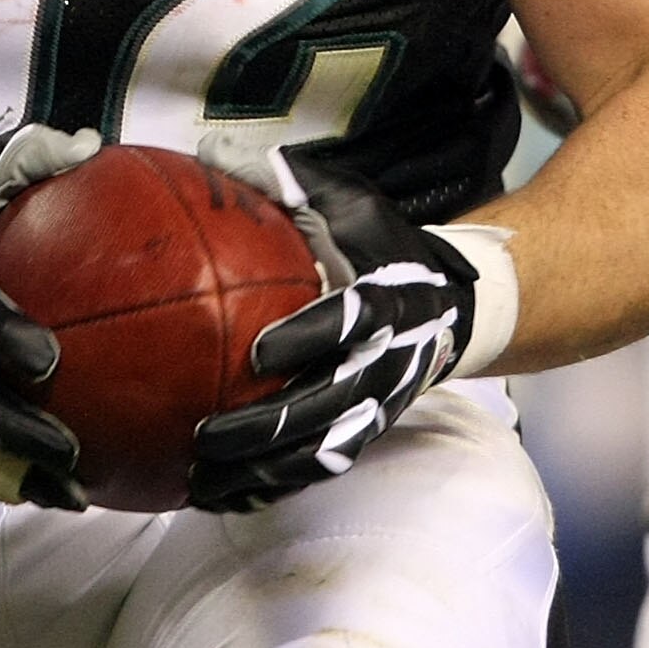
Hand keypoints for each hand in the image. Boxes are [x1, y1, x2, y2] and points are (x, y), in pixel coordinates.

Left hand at [188, 145, 489, 512]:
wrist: (450, 302)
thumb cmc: (382, 244)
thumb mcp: (348, 201)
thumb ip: (285, 179)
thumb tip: (209, 152)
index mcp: (383, 300)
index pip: (349, 322)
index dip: (308, 338)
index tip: (259, 352)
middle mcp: (384, 360)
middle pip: (326, 405)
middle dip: (265, 429)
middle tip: (203, 435)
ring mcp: (377, 404)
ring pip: (318, 450)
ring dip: (259, 471)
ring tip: (198, 480)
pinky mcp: (367, 431)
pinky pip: (318, 467)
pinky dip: (272, 485)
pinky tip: (220, 495)